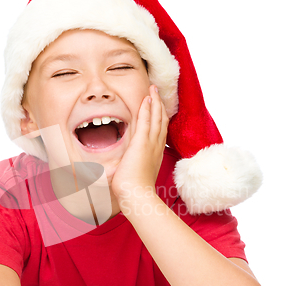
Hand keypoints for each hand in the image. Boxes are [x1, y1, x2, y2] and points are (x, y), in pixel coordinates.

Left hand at [111, 85, 168, 205]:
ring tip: (153, 90)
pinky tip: (146, 98)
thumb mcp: (136, 176)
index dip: (159, 118)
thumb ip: (132, 168)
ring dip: (155, 102)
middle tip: (157, 93)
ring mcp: (151, 144)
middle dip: (159, 105)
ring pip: (156, 117)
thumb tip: (122, 169)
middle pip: (161, 121)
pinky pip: (146, 120)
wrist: (137, 195)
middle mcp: (156, 147)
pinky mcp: (142, 142)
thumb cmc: (135, 191)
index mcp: (155, 154)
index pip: (159, 131)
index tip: (157, 108)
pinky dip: (147, 108)